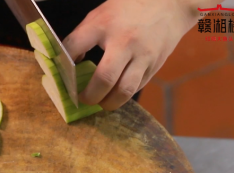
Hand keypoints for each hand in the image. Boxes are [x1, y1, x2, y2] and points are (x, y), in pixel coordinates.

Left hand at [63, 0, 207, 110]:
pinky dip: (122, 94)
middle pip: (105, 78)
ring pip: (124, 90)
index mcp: (104, 24)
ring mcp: (142, 55)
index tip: (64, 77)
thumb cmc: (128, 9)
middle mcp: (124, 42)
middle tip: (82, 99)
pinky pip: (136, 87)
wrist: (169, 4)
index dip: (64, 65)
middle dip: (90, 96)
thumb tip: (69, 63)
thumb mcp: (100, 14)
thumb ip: (83, 36)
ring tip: (100, 103)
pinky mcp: (154, 66)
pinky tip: (115, 93)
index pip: (74, 46)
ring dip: (108, 103)